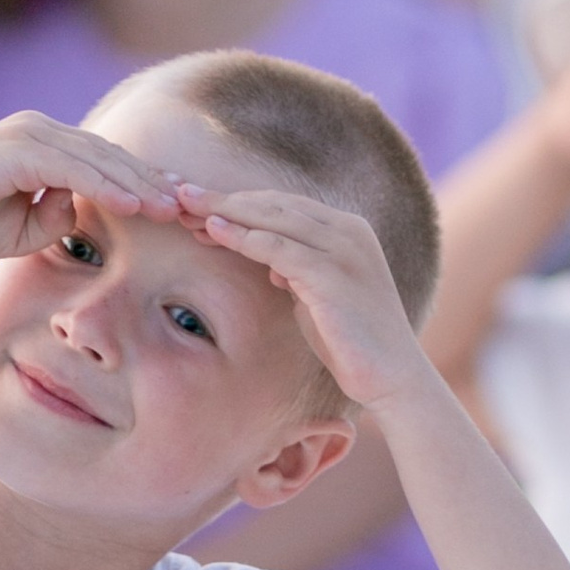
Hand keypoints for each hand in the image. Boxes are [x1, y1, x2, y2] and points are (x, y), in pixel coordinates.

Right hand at [0, 114, 179, 264]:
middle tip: (193, 206)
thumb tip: (82, 211)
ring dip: (139, 184)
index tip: (177, 206)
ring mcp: (29, 135)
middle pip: (112, 155)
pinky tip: (132, 204)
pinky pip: (72, 167)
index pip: (106, 161)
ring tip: (173, 208)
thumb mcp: (23, 228)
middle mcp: (41, 131)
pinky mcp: (17, 149)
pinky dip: (105, 185)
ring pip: (99, 158)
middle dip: (154, 181)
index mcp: (44, 145)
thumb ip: (56, 217)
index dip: (143, 182)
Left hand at [178, 183, 423, 410]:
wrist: (391, 378)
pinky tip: (213, 231)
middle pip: (273, 203)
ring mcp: (344, 249)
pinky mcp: (333, 275)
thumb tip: (267, 261)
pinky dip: (244, 237)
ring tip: (184, 205)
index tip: (196, 202)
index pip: (282, 204)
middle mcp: (348, 231)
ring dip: (224, 210)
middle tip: (178, 192)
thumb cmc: (351, 341)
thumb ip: (295, 270)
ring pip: (273, 218)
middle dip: (223, 198)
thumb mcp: (317, 294)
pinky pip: (278, 248)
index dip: (237, 202)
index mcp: (346, 230)